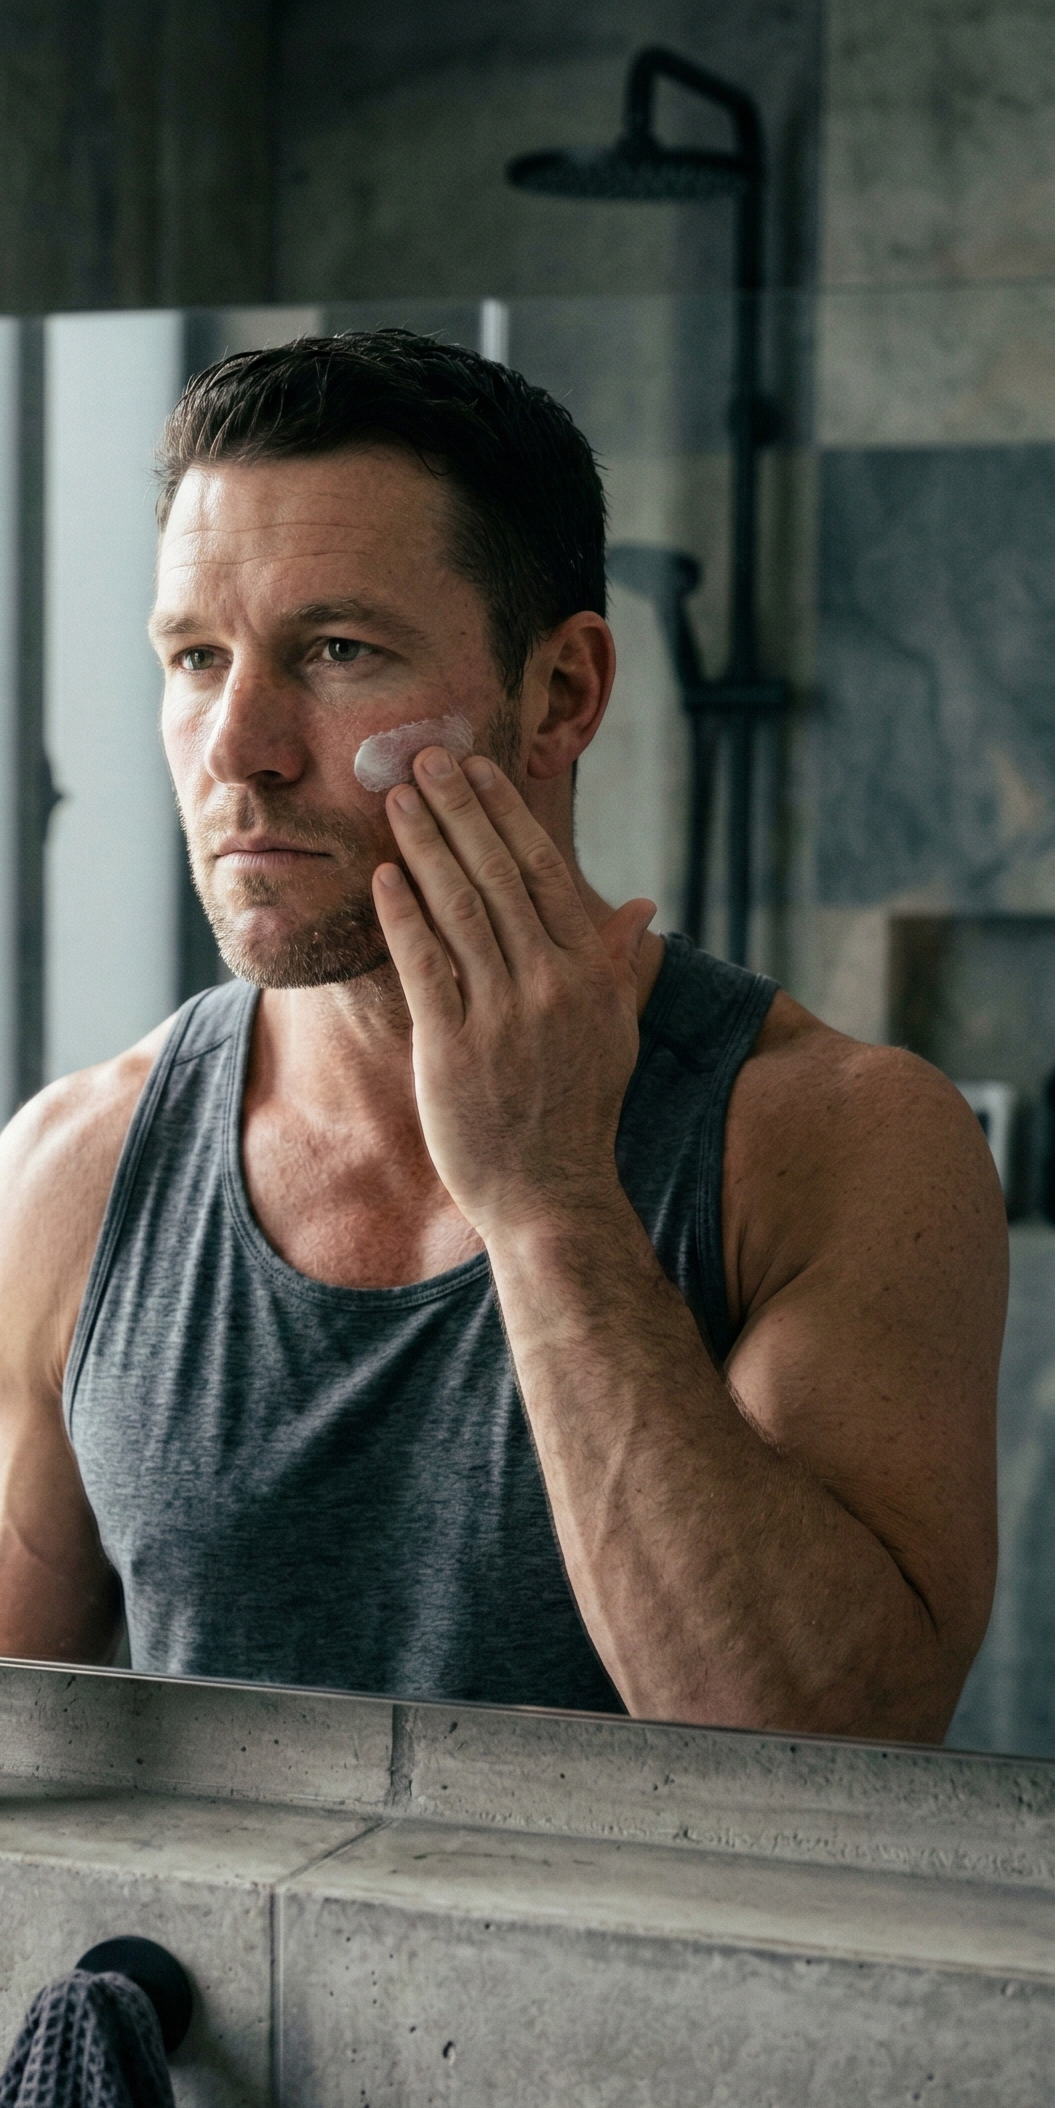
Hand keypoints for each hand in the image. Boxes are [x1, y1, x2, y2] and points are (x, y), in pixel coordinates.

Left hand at [371, 747, 654, 1242]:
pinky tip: (383, 875)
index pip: (543, 873)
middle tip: (424, 757)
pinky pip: (424, 965)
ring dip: (426, 845)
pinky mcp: (453, 1048)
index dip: (505, 815)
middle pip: (497, 876)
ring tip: (397, 798)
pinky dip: (403, 915)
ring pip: (459, 909)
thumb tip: (640, 909)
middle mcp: (550, 984)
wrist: (551, 1194)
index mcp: (589, 974)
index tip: (476, 771)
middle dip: (458, 809)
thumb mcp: (616, 1033)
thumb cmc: (581, 1112)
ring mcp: (502, 1015)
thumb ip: (621, 965)